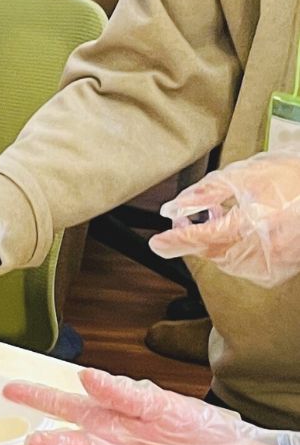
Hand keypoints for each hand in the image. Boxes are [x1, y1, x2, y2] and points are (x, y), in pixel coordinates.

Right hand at [6, 368, 299, 444]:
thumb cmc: (200, 428)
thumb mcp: (162, 403)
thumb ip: (123, 392)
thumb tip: (87, 375)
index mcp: (109, 412)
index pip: (62, 400)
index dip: (34, 394)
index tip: (9, 389)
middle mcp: (104, 439)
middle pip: (62, 437)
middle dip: (45, 438)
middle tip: (35, 440)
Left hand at [150, 151, 299, 286]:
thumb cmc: (289, 178)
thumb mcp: (243, 175)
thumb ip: (204, 192)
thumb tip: (173, 208)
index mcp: (255, 222)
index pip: (204, 237)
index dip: (177, 240)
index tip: (157, 244)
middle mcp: (266, 248)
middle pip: (214, 252)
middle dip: (196, 237)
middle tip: (189, 218)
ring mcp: (276, 263)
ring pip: (227, 261)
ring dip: (215, 243)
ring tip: (220, 216)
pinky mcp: (281, 269)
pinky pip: (246, 265)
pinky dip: (234, 250)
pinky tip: (240, 230)